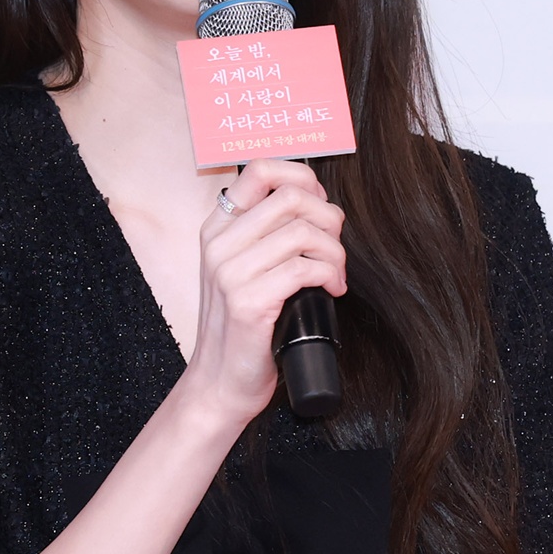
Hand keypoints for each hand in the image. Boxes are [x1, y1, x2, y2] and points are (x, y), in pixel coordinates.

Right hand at [184, 160, 346, 425]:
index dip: (301, 177)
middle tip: (335, 246)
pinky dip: (330, 275)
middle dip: (328, 217)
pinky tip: (331, 290)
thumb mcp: (243, 268)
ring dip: (334, 252)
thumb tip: (317, 203)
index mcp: (217, 228)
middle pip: (291, 197)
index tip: (319, 204)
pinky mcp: (248, 302)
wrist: (220, 383)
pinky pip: (306, 268)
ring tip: (335, 274)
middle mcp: (219, 244)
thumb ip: (266, 233)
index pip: (259, 170)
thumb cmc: (242, 327)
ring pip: (303, 232)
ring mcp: (230, 272)